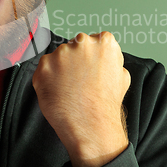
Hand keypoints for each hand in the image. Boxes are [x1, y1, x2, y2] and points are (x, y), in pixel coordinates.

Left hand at [33, 32, 130, 166]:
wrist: (91, 125)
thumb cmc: (107, 104)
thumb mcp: (123, 75)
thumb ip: (111, 59)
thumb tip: (102, 56)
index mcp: (104, 41)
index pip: (94, 41)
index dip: (91, 57)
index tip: (89, 69)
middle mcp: (82, 42)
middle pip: (75, 46)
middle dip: (75, 60)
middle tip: (79, 81)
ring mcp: (61, 53)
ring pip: (58, 57)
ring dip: (61, 69)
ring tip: (69, 89)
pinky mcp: (44, 66)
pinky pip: (44, 69)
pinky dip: (48, 79)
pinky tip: (59, 92)